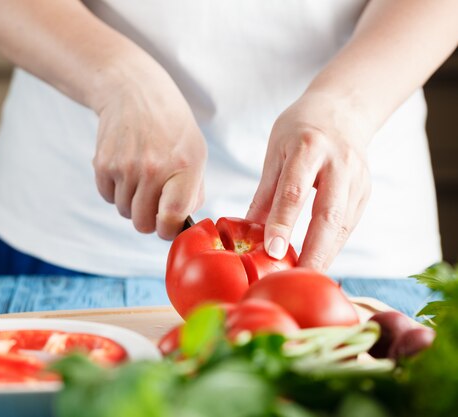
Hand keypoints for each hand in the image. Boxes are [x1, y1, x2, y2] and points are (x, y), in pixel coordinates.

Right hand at [91, 66, 206, 239]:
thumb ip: (193, 191)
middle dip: (149, 218)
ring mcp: (125, 167)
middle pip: (143, 223)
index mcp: (183, 167)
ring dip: (132, 202)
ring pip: (125, 212)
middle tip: (154, 200)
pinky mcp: (103, 164)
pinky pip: (108, 197)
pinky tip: (125, 169)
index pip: (171, 218)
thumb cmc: (170, 125)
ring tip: (140, 177)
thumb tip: (180, 223)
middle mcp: (152, 169)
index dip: (169, 229)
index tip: (168, 224)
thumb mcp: (196, 152)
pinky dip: (115, 190)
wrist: (134, 91)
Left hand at [246, 92, 372, 271]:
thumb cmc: (301, 130)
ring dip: (325, 256)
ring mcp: (357, 179)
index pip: (294, 192)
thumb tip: (247, 233)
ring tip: (305, 280)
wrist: (343, 109)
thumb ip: (265, 194)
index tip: (273, 252)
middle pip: (328, 216)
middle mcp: (339, 164)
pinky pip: (348, 225)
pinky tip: (318, 263)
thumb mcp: (275, 153)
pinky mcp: (365, 192)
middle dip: (314, 253)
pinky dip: (332, 247)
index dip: (283, 224)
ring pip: (342, 226)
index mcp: (308, 148)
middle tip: (297, 280)